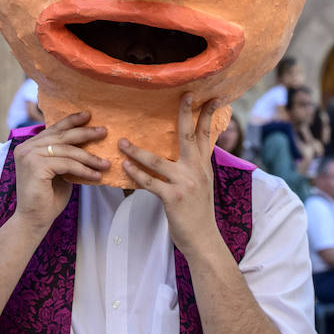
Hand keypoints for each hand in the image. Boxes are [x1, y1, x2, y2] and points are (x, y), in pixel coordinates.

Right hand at [9, 111, 107, 232]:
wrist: (34, 219)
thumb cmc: (48, 197)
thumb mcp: (59, 171)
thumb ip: (66, 156)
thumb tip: (87, 142)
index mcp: (30, 146)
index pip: (54, 129)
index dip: (72, 121)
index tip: (89, 115)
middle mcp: (26, 147)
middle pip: (62, 136)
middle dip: (85, 133)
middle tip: (104, 131)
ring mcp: (29, 155)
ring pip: (67, 151)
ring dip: (89, 157)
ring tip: (106, 164)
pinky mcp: (35, 166)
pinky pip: (67, 164)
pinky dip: (84, 169)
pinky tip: (96, 176)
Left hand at [119, 94, 223, 257]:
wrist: (203, 238)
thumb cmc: (198, 212)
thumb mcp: (203, 184)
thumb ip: (196, 165)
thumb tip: (193, 149)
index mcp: (203, 166)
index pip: (207, 135)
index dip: (209, 115)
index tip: (212, 97)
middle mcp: (196, 170)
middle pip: (189, 136)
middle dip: (185, 114)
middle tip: (183, 95)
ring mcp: (185, 183)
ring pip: (158, 160)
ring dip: (137, 151)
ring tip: (121, 141)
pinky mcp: (172, 198)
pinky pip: (150, 182)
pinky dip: (136, 173)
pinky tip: (125, 166)